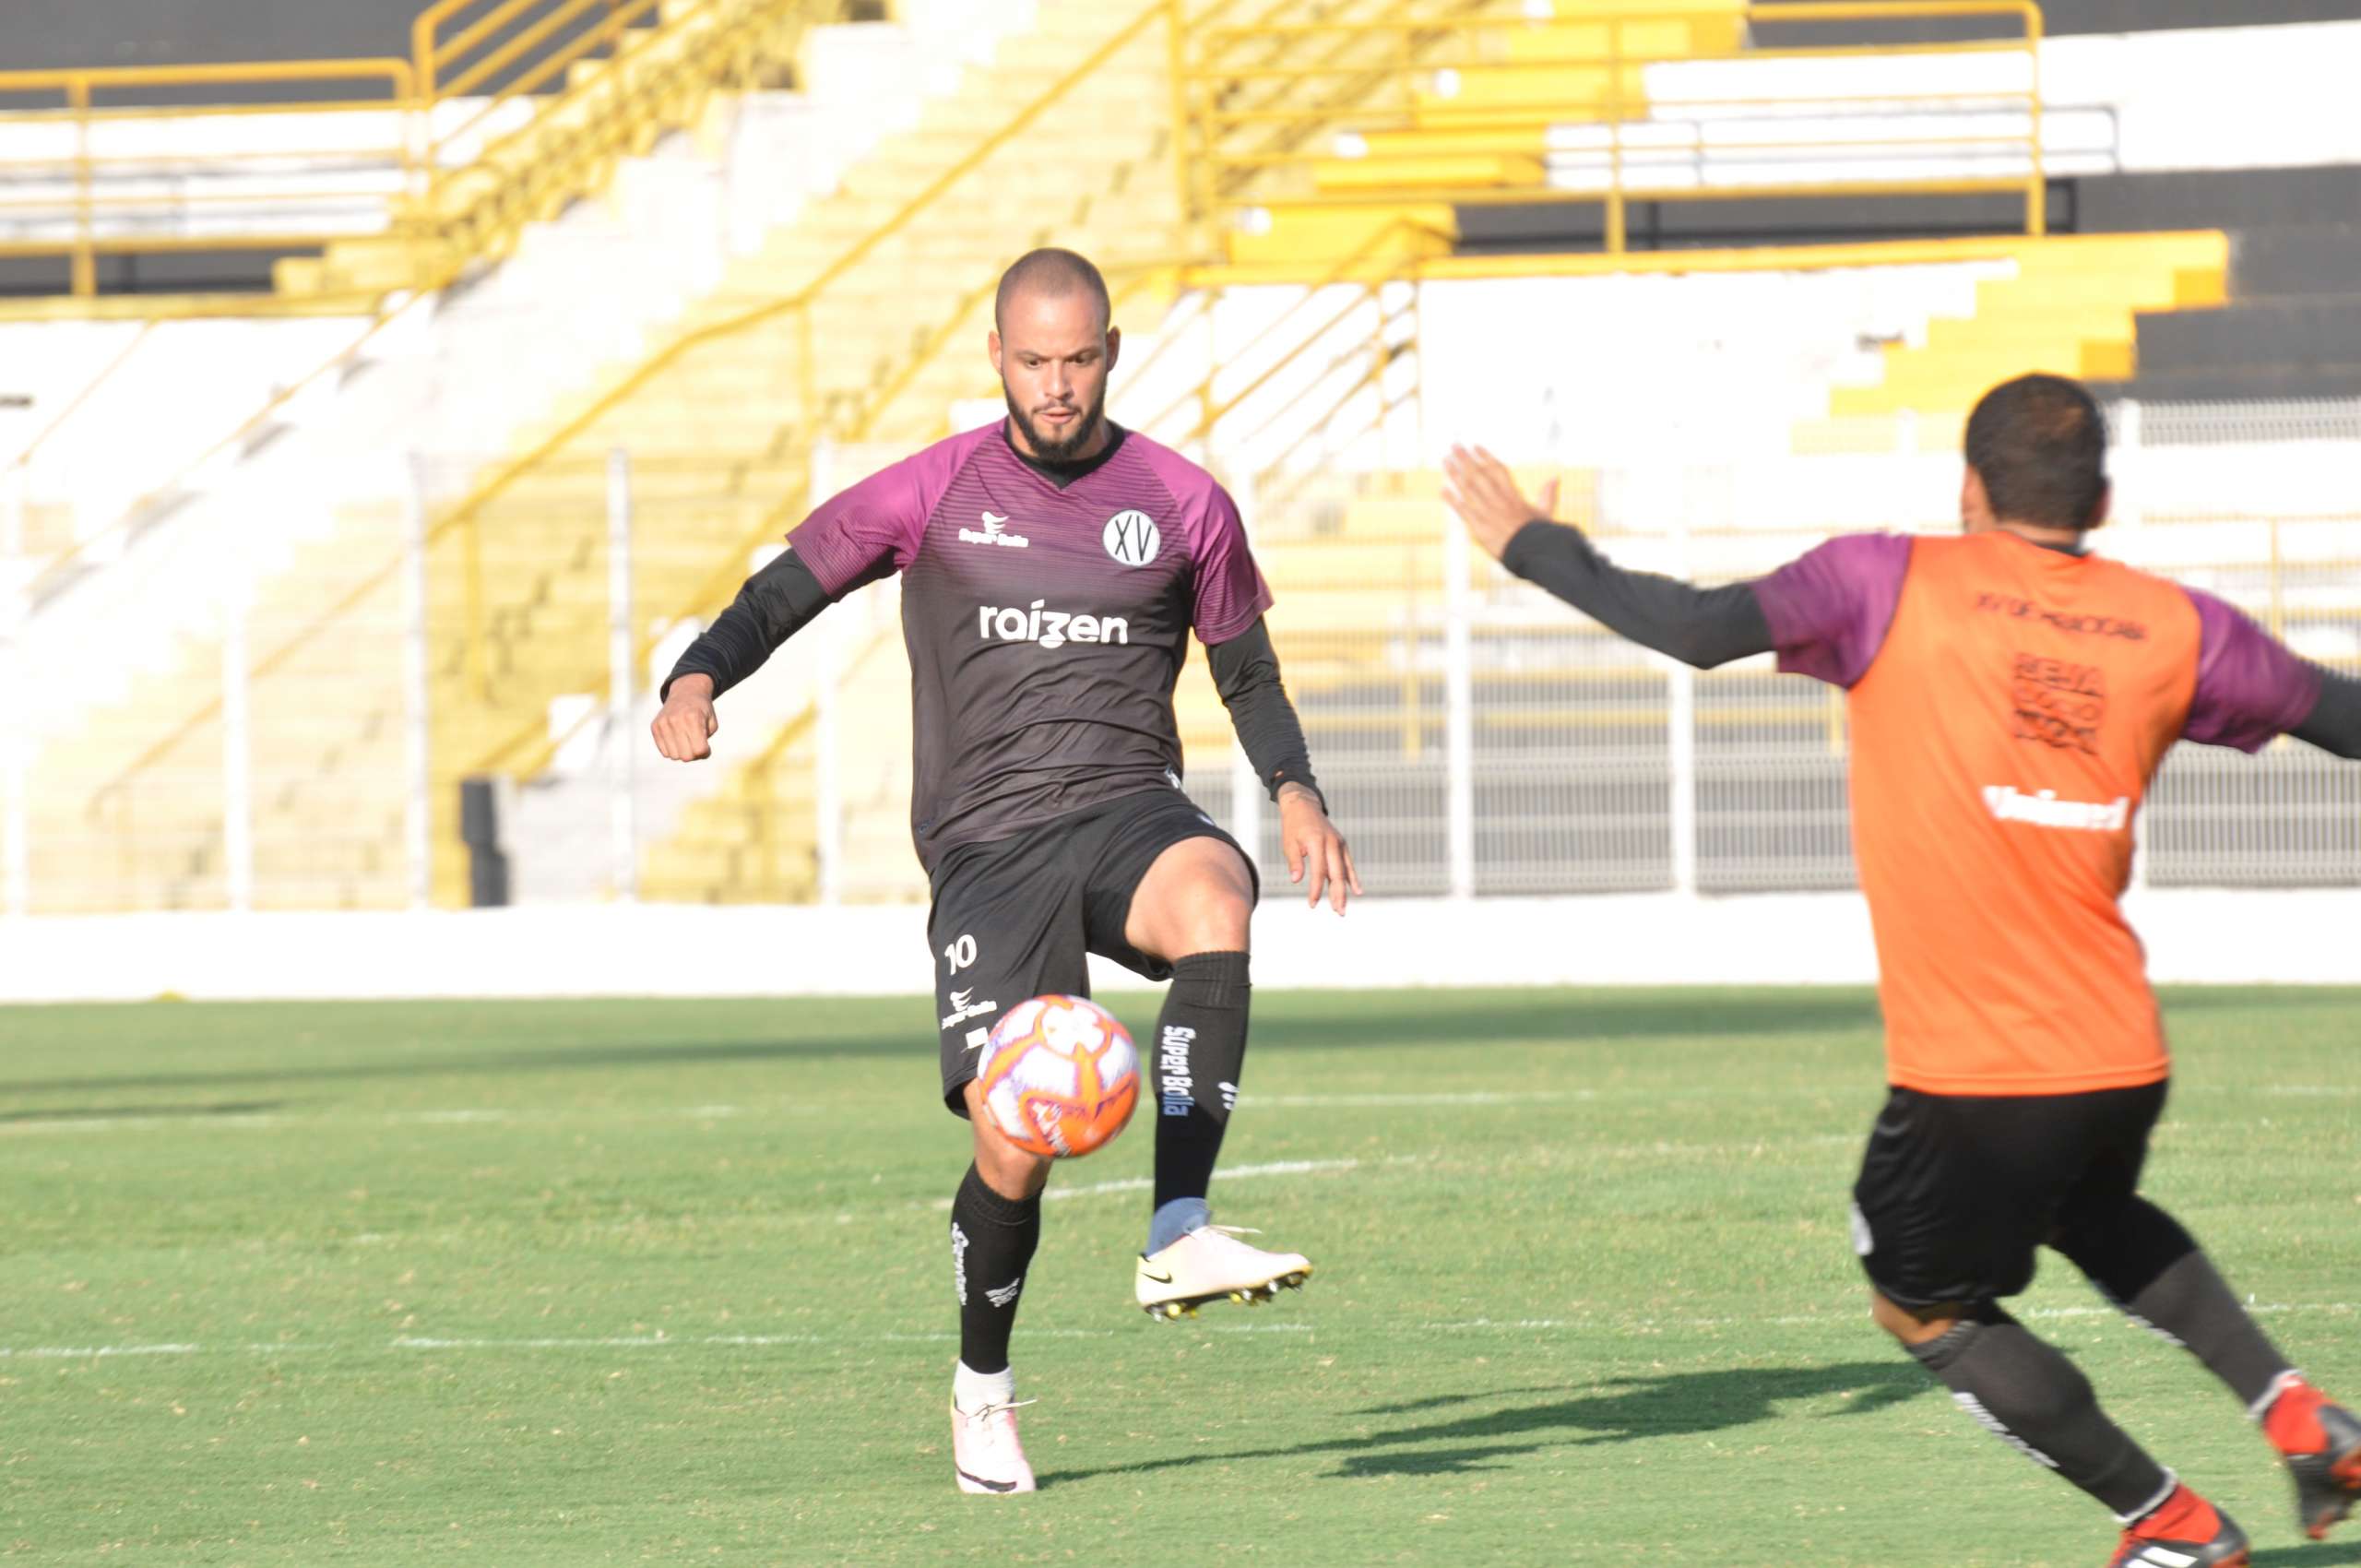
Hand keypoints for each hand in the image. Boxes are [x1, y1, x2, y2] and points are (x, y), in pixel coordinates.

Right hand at [651, 674, 717, 760]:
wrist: (686, 693)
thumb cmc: (702, 712)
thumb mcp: (712, 725)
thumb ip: (705, 743)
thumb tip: (694, 757)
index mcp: (693, 718)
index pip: (699, 750)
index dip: (705, 752)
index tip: (707, 746)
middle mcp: (676, 720)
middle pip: (686, 756)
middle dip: (694, 754)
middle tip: (696, 744)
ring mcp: (663, 723)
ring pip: (674, 756)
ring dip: (682, 752)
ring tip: (686, 741)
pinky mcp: (655, 727)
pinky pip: (664, 752)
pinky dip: (672, 750)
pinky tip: (677, 739)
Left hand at [1278, 783, 1361, 912]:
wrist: (1303, 806)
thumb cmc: (1293, 826)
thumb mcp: (1289, 843)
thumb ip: (1295, 862)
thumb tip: (1296, 881)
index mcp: (1317, 842)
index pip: (1319, 871)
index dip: (1316, 889)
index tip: (1312, 904)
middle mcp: (1332, 843)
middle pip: (1337, 873)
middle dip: (1338, 894)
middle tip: (1339, 912)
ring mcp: (1339, 843)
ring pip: (1345, 870)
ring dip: (1346, 890)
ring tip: (1344, 908)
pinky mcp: (1341, 844)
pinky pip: (1348, 864)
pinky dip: (1352, 878)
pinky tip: (1357, 891)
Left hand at [1443, 444, 1559, 562]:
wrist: (1533, 552)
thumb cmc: (1540, 535)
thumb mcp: (1546, 512)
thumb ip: (1548, 494)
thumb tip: (1556, 478)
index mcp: (1513, 495)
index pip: (1497, 469)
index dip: (1485, 456)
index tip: (1476, 446)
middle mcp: (1499, 499)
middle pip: (1479, 474)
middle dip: (1465, 459)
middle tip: (1454, 446)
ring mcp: (1488, 512)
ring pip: (1468, 488)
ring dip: (1455, 474)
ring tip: (1445, 461)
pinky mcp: (1479, 527)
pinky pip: (1463, 510)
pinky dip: (1452, 500)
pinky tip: (1442, 490)